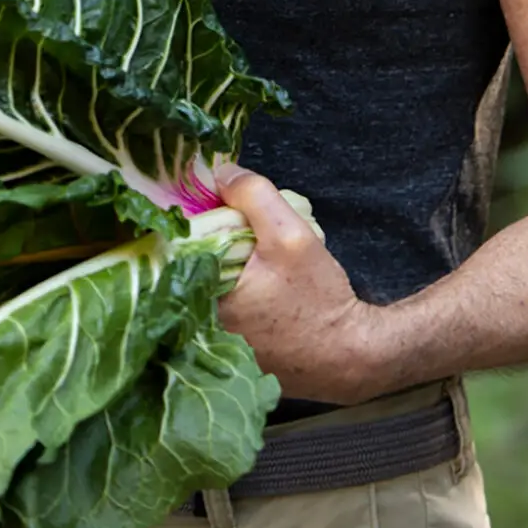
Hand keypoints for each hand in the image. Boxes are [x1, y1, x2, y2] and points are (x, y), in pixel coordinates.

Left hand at [213, 165, 386, 403]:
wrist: (348, 355)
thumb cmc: (318, 300)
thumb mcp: (290, 235)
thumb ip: (254, 195)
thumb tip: (221, 172)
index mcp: (202, 295)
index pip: (179, 240)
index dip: (199, 213)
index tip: (220, 202)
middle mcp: (198, 323)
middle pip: (194, 259)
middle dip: (217, 236)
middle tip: (247, 228)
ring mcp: (213, 340)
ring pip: (210, 278)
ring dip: (229, 259)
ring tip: (260, 254)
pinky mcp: (232, 347)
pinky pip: (224, 300)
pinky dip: (239, 282)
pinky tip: (264, 278)